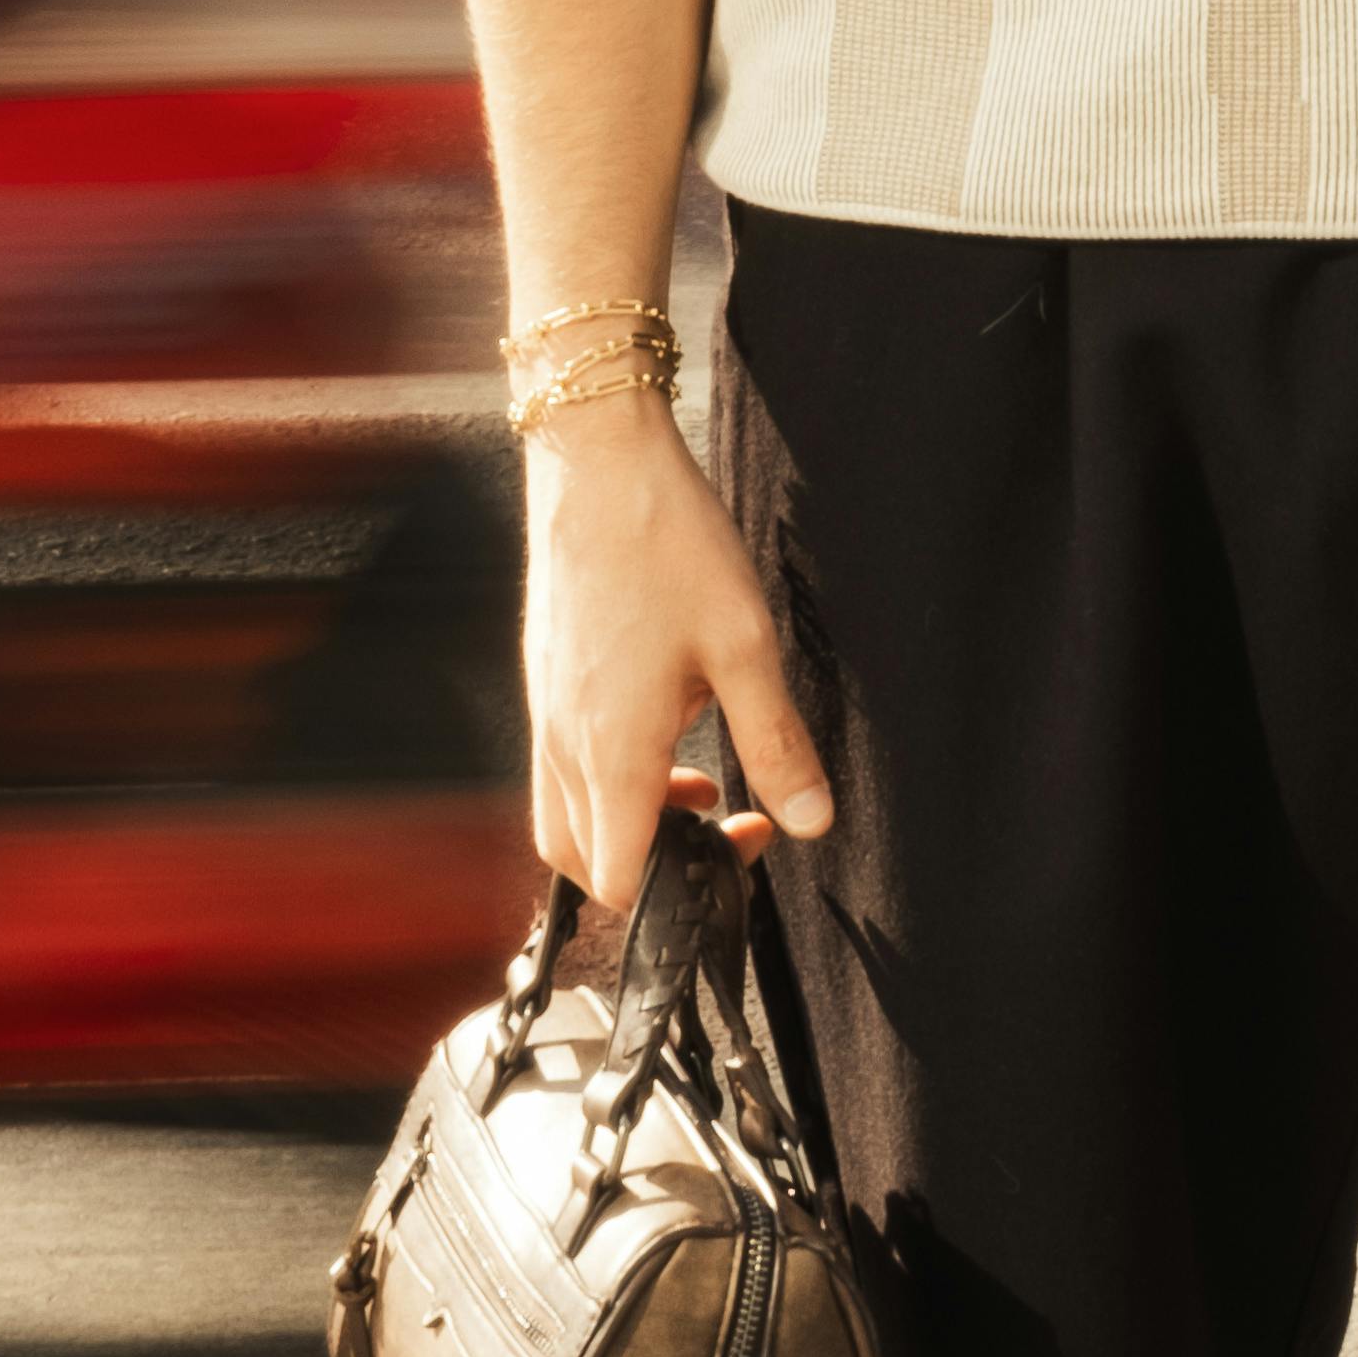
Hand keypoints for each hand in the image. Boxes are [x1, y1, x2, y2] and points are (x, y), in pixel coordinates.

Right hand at [521, 384, 833, 907]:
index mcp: (611, 751)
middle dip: (650, 868)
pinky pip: (561, 765)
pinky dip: (607, 778)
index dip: (676, 895)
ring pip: (566, 815)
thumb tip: (812, 822)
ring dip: (627, 823)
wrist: (596, 461)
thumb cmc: (667, 543)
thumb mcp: (745, 645)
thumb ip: (777, 743)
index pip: (619, 880)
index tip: (737, 847)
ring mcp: (545, 710)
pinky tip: (665, 722)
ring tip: (699, 776)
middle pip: (585, 863)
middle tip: (721, 823)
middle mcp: (563, 743)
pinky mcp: (545, 677)